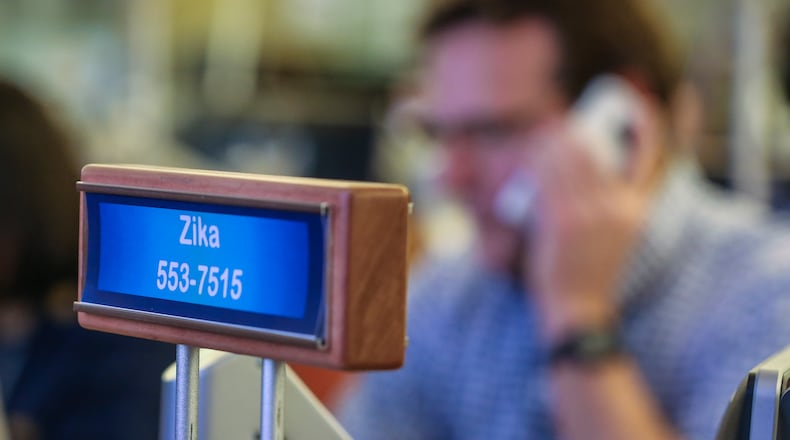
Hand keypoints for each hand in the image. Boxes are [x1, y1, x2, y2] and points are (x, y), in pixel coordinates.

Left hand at [526, 112, 660, 342]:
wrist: (579, 313)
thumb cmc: (590, 275)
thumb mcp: (617, 238)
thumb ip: (612, 205)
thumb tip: (593, 172)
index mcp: (638, 210)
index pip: (652, 157)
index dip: (647, 126)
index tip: (636, 106)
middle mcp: (620, 207)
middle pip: (600, 152)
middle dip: (577, 134)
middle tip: (560, 127)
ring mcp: (592, 213)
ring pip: (572, 160)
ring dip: (554, 143)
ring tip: (541, 137)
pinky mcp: (564, 221)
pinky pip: (550, 179)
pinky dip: (539, 162)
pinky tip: (531, 154)